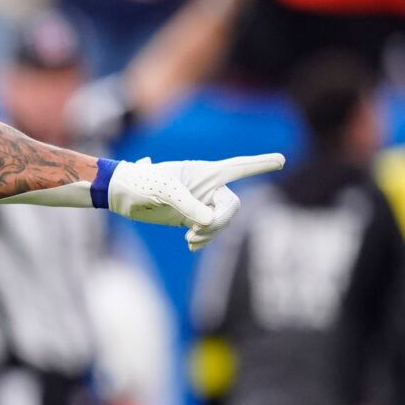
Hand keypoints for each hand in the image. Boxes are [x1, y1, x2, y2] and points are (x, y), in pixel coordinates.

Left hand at [106, 153, 283, 249]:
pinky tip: (190, 245)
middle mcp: (206, 186)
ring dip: (210, 233)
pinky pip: (207, 231)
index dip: (260, 164)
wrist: (122, 193)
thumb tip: (208, 221)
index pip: (239, 167)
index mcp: (205, 172)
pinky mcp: (189, 217)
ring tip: (189, 239)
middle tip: (196, 232)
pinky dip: (203, 239)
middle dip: (220, 222)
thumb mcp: (165, 191)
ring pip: (221, 222)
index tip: (282, 159)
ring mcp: (199, 203)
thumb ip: (189, 204)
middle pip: (232, 206)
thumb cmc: (142, 183)